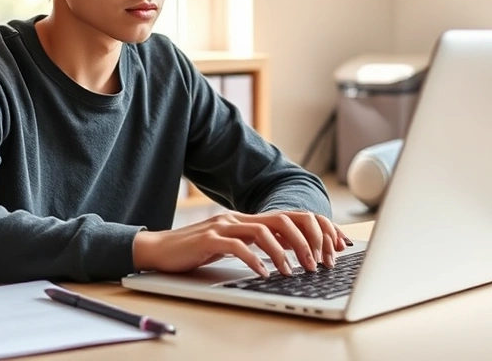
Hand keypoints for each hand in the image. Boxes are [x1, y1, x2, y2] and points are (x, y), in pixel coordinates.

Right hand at [132, 211, 351, 277]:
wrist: (159, 249)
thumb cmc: (195, 252)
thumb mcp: (231, 247)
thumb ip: (254, 246)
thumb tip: (288, 257)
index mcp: (246, 219)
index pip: (289, 217)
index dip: (314, 230)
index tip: (332, 248)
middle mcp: (238, 218)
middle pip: (283, 220)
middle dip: (305, 242)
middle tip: (316, 264)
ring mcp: (223, 227)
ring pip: (263, 231)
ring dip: (283, 253)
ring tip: (292, 272)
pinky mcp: (208, 239)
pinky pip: (237, 247)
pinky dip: (254, 260)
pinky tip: (263, 273)